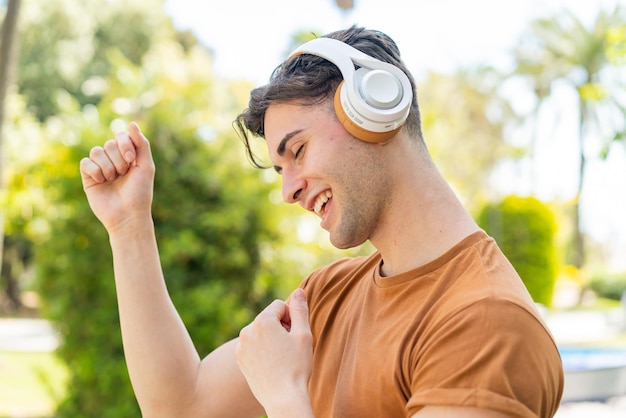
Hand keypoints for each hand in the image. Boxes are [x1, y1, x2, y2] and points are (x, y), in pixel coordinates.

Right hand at [79, 122, 154, 231]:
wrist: (128, 215)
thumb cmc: (140, 192)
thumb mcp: (146, 166)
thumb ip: (141, 144)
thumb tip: (132, 123)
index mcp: (128, 155)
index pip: (121, 135)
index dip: (125, 144)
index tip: (132, 160)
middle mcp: (114, 159)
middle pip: (109, 143)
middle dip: (118, 159)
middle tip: (123, 174)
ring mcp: (100, 167)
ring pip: (96, 151)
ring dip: (108, 167)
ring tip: (113, 180)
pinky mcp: (88, 177)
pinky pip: (86, 163)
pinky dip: (95, 171)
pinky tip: (101, 181)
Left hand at [236, 288, 313, 416]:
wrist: (283, 398)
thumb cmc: (296, 366)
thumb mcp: (303, 335)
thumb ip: (300, 309)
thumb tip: (299, 291)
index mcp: (262, 321)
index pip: (280, 306)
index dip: (291, 318)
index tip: (294, 335)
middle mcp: (247, 330)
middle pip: (269, 318)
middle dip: (280, 327)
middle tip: (289, 348)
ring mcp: (241, 346)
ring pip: (261, 332)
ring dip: (271, 338)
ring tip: (281, 358)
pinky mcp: (240, 359)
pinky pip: (253, 346)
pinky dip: (262, 350)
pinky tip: (272, 365)